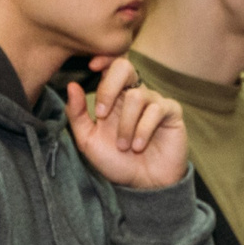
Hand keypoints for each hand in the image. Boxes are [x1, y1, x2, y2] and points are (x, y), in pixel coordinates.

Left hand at [65, 57, 186, 190]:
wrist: (143, 185)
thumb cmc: (117, 162)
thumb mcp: (88, 141)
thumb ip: (77, 115)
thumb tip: (72, 86)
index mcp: (115, 97)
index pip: (111, 65)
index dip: (103, 58)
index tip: (92, 66)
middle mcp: (135, 94)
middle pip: (125, 67)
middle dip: (109, 87)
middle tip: (101, 113)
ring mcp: (155, 102)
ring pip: (137, 97)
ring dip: (125, 125)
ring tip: (124, 146)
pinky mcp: (171, 113)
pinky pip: (156, 110)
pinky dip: (143, 130)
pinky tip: (138, 146)